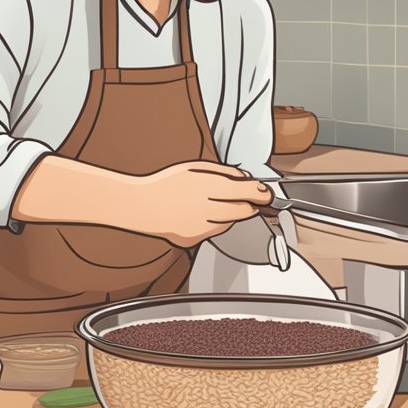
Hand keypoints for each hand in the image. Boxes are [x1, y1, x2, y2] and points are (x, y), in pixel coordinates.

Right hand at [130, 161, 273, 247]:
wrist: (141, 205)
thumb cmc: (166, 183)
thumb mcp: (196, 167)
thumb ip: (224, 172)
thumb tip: (246, 179)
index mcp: (210, 186)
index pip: (250, 192)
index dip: (262, 193)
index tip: (266, 193)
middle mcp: (208, 209)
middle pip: (245, 211)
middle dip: (249, 204)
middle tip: (246, 198)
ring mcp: (202, 227)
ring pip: (230, 222)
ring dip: (230, 213)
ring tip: (212, 202)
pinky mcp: (195, 239)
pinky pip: (215, 232)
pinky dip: (215, 223)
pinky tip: (200, 213)